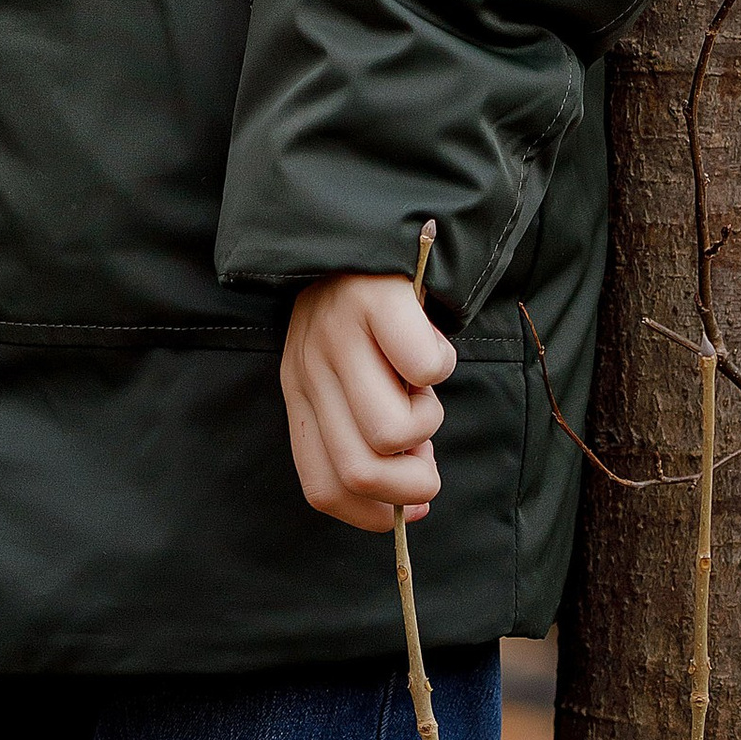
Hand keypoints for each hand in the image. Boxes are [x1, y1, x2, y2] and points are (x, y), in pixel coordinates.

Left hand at [281, 271, 456, 531]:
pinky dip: (440, 365)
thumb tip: (417, 503)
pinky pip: (423, 367)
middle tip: (426, 447)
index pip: (323, 488)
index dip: (375, 514)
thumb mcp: (348, 378)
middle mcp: (309, 368)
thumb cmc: (363, 319)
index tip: (411, 508)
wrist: (358, 225)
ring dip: (427, 419)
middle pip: (359, 471)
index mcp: (300, 395)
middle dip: (412, 482)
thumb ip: (369, 436)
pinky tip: (427, 341)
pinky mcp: (373, 300)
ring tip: (421, 383)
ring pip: (392, 430)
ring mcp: (338, 334)